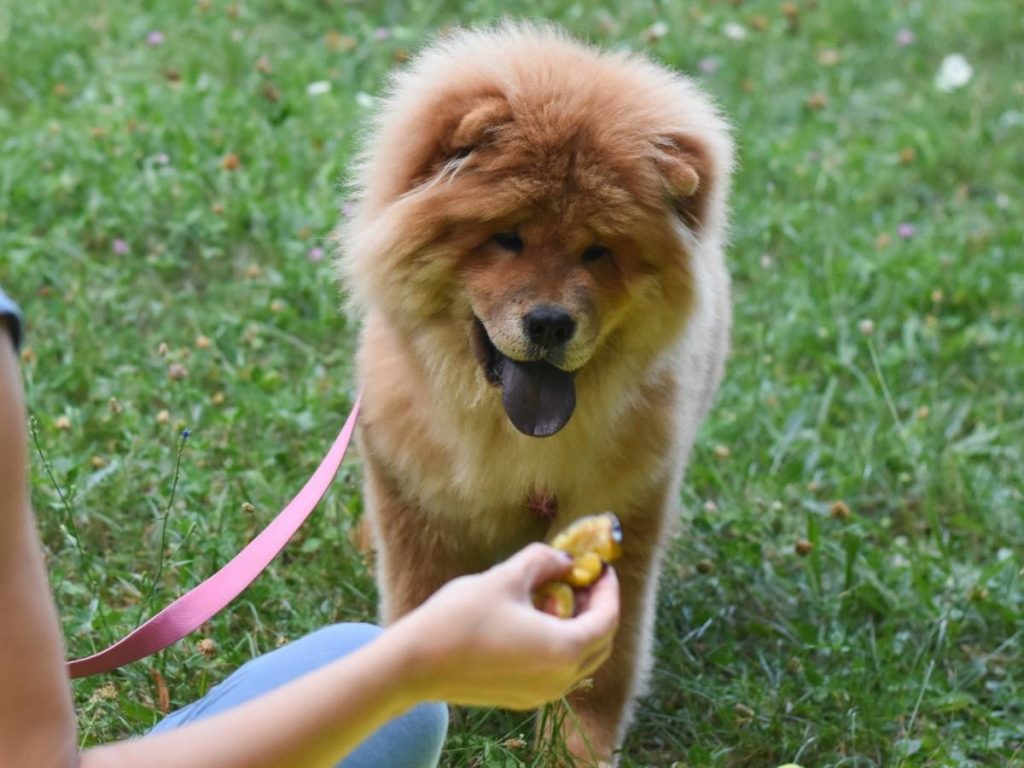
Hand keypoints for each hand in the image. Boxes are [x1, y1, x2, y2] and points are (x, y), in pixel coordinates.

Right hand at [389, 543, 619, 709]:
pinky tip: (535, 619)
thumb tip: (564, 558)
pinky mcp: (521, 697)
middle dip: (598, 608)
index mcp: (564, 650)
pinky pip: (557, 670)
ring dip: (579, 626)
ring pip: (579, 659)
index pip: (607, 618)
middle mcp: (560, 679)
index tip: (600, 566)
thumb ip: (543, 561)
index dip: (608, 588)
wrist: (415, 664)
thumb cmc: (461, 617)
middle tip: (583, 579)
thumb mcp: (506, 577)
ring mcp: (541, 694)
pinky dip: (559, 643)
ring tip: (559, 594)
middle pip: (600, 643)